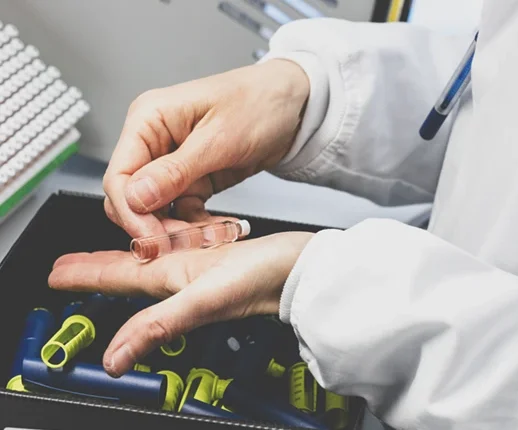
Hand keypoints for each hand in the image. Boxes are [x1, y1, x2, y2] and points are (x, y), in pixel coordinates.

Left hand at [47, 231, 313, 376]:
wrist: (308, 269)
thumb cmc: (269, 281)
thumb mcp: (205, 300)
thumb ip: (160, 325)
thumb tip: (116, 360)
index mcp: (177, 285)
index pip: (121, 280)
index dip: (87, 277)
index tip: (57, 274)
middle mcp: (188, 277)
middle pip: (132, 269)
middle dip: (99, 266)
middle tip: (70, 263)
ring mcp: (207, 265)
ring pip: (158, 254)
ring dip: (131, 250)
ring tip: (114, 243)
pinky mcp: (227, 252)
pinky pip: (187, 242)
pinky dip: (173, 236)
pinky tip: (175, 233)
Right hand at [104, 59, 309, 237]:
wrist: (294, 104)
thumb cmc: (260, 102)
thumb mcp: (219, 139)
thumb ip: (175, 171)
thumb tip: (135, 196)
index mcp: (149, 119)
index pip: (119, 175)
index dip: (130, 211)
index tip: (151, 238)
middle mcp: (155, 141)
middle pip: (132, 197)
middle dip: (154, 225)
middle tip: (182, 244)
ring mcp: (173, 162)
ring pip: (157, 210)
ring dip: (179, 229)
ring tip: (209, 238)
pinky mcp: (194, 178)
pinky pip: (183, 211)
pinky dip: (197, 225)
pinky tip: (218, 231)